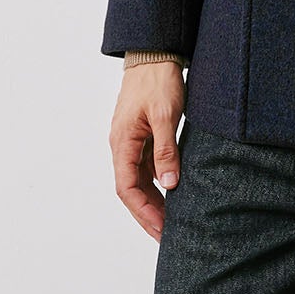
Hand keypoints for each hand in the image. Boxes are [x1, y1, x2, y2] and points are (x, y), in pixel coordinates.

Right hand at [112, 62, 186, 239]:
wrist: (153, 56)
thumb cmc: (157, 82)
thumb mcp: (164, 116)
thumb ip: (166, 150)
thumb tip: (169, 184)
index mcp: (122, 142)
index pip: (127, 188)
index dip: (143, 212)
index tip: (161, 229)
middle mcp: (122, 146)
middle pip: (131, 190)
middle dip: (147, 215)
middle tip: (166, 237)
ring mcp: (131, 143)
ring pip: (138, 182)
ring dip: (153, 203)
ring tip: (171, 223)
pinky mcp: (142, 138)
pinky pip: (146, 169)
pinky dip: (157, 186)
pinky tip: (172, 197)